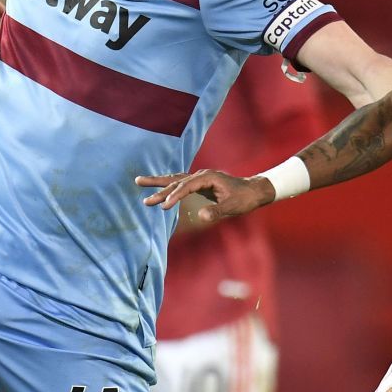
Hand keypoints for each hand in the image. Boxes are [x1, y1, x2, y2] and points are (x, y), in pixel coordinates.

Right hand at [136, 169, 272, 223]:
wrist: (253, 190)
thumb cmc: (244, 199)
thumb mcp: (232, 207)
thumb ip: (217, 211)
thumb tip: (201, 216)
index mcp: (208, 177)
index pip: (185, 186)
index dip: (174, 196)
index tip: (164, 207)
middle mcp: (201, 175)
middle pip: (175, 179)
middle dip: (157, 184)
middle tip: (138, 183)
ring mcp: (199, 178)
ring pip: (175, 179)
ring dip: (158, 182)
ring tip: (139, 181)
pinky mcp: (199, 184)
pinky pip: (179, 183)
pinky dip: (167, 186)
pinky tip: (158, 188)